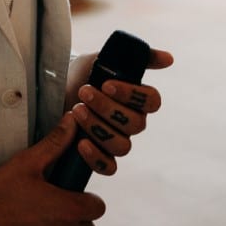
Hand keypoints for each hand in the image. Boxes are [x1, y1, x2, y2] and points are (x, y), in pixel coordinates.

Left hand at [68, 47, 173, 176]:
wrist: (55, 87)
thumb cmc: (83, 72)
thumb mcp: (105, 58)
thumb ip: (138, 57)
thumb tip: (169, 59)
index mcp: (136, 99)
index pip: (152, 102)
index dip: (132, 95)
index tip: (107, 84)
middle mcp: (131, 122)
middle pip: (135, 125)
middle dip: (107, 108)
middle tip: (83, 92)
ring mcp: (116, 140)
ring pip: (122, 146)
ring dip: (98, 128)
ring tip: (76, 110)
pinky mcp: (99, 155)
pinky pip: (109, 168)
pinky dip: (96, 157)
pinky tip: (81, 142)